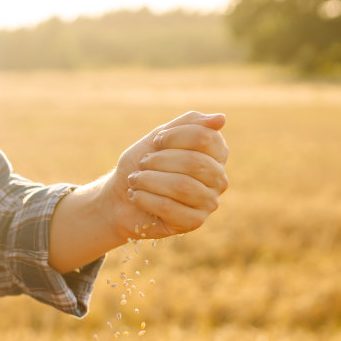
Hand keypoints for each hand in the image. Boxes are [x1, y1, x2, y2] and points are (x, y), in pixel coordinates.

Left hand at [111, 111, 229, 240]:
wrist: (120, 198)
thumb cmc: (143, 165)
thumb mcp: (160, 138)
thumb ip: (189, 124)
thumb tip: (221, 119)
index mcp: (216, 154)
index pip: (205, 137)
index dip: (175, 136)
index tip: (156, 141)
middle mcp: (218, 178)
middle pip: (194, 162)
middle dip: (160, 160)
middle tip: (143, 164)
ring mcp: (209, 202)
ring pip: (182, 186)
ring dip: (150, 180)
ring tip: (135, 180)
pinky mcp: (194, 222)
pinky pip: (169, 207)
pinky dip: (145, 198)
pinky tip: (135, 195)